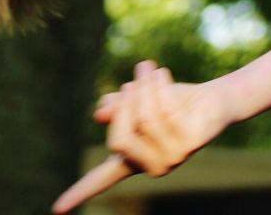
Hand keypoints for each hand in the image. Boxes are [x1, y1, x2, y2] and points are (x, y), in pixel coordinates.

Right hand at [51, 61, 231, 212]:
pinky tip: (162, 73)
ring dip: (144, 87)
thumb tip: (99, 114)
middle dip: (124, 104)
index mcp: (134, 159)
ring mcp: (172, 158)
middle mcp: (151, 165)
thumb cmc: (174, 100)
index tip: (56, 210)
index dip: (78, 192)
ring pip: (144, 120)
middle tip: (133, 81)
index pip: (102, 179)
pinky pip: (165, 110)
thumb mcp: (138, 100)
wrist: (214, 98)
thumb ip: (117, 107)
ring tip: (148, 69)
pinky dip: (159, 86)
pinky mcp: (190, 144)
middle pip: (119, 140)